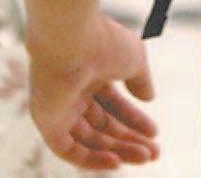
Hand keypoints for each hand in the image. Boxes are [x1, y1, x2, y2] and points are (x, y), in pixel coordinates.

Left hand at [28, 13, 158, 169]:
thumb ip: (141, 79)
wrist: (70, 38)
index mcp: (90, 72)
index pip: (113, 104)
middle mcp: (72, 91)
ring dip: (117, 150)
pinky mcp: (46, 122)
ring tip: (145, 157)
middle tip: (154, 153)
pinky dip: (90, 159)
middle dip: (129, 139)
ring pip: (89, 139)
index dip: (134, 120)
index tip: (154, 132)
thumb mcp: (134, 58)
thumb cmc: (102, 41)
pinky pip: (68, 149)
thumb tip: (149, 97)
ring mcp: (58, 107)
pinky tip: (116, 162)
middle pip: (102, 124)